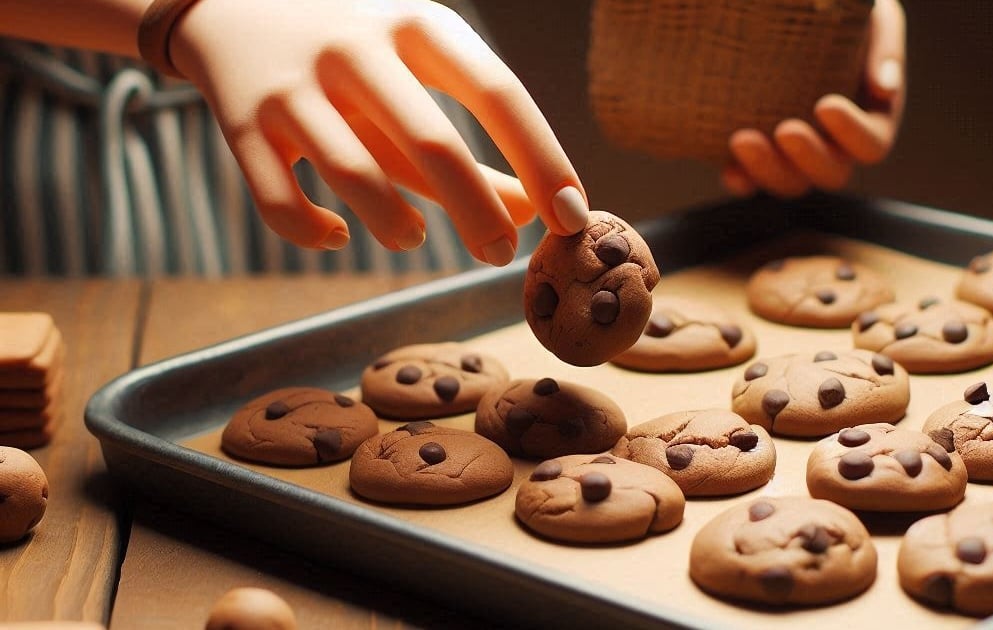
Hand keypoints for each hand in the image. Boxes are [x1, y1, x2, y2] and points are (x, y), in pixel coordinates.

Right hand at [168, 0, 588, 264]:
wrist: (231, 8)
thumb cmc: (354, 56)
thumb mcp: (419, 81)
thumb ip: (473, 150)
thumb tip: (535, 212)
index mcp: (416, 24)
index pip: (497, 92)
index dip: (542, 160)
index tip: (573, 218)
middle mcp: (354, 47)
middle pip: (431, 142)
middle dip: (478, 213)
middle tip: (500, 255)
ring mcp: (292, 85)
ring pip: (352, 175)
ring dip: (394, 225)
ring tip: (411, 238)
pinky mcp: (241, 124)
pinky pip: (279, 202)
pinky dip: (314, 233)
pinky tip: (337, 235)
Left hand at [721, 0, 905, 197]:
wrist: (796, 14)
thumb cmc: (845, 16)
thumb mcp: (873, 18)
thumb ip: (885, 48)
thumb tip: (886, 88)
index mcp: (871, 120)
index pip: (871, 145)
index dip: (852, 133)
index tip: (825, 104)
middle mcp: (836, 147)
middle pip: (831, 174)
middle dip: (807, 157)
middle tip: (785, 129)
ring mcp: (796, 158)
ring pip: (789, 183)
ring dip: (766, 170)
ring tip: (742, 139)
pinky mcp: (759, 158)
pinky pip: (751, 182)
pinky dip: (741, 179)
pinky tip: (728, 168)